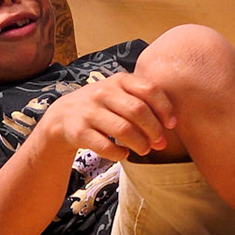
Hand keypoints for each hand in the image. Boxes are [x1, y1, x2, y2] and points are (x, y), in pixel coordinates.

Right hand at [41, 72, 175, 160]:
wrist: (63, 116)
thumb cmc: (103, 106)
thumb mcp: (120, 94)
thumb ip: (144, 103)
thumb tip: (169, 128)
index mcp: (119, 80)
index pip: (149, 90)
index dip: (165, 109)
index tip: (172, 125)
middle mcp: (103, 92)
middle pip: (138, 111)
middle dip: (154, 130)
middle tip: (159, 143)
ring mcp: (89, 111)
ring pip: (123, 130)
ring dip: (140, 144)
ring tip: (145, 150)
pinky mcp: (78, 131)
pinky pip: (106, 146)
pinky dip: (120, 154)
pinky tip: (124, 154)